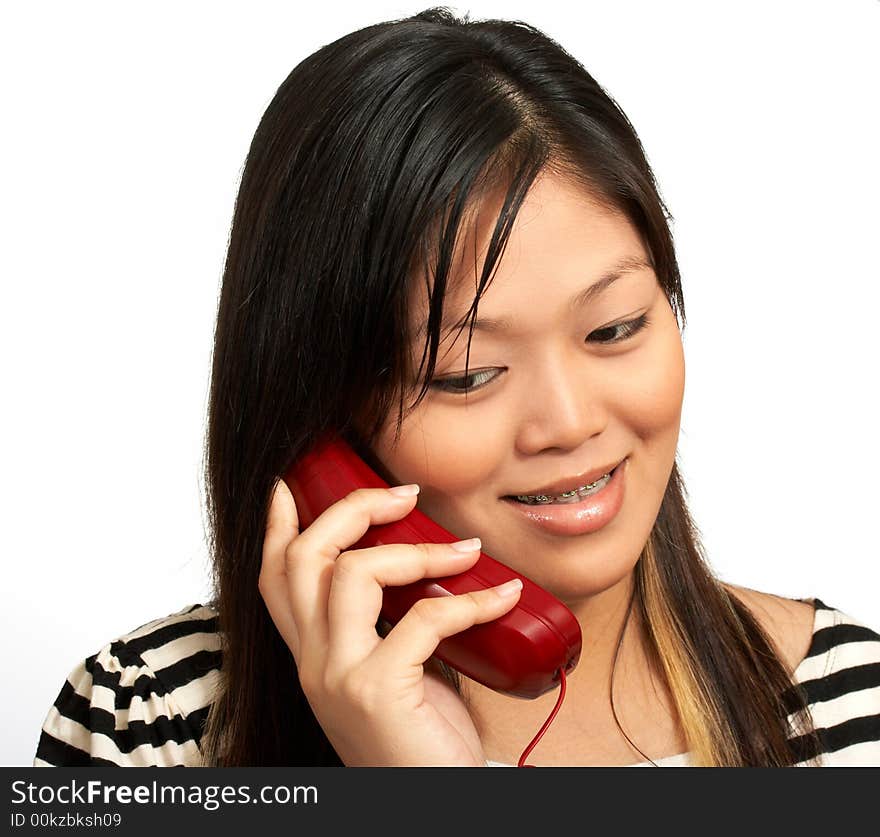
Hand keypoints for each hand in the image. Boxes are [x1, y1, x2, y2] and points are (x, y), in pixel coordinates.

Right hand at [258, 478, 522, 765]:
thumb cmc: (421, 742)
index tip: (289, 484)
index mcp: (313, 656)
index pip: (275, 579)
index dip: (277, 526)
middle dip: (351, 510)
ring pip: (352, 573)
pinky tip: (503, 596)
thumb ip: (395, 624)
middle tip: (402, 495)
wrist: (432, 806)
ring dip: (417, 550)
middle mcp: (313, 664)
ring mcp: (338, 678)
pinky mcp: (377, 692)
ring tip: (464, 549)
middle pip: (305, 559)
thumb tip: (432, 565)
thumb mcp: (397, 674)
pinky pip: (424, 618)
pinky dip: (471, 600)